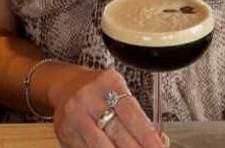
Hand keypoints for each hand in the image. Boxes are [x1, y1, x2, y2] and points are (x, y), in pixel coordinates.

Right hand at [49, 68, 165, 147]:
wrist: (66, 86)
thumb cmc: (101, 91)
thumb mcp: (119, 91)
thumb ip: (137, 115)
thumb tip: (158, 140)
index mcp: (109, 83)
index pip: (132, 113)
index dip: (147, 135)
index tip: (159, 146)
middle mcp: (89, 98)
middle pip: (117, 132)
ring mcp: (74, 116)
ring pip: (100, 145)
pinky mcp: (64, 132)